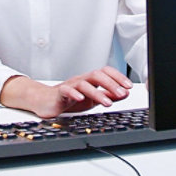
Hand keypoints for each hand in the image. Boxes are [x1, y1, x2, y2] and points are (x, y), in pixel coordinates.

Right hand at [0, 66, 132, 118]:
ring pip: (84, 84)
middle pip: (97, 75)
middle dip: (111, 83)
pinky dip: (74, 94)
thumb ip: (107, 96)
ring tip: (107, 103)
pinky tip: (81, 99)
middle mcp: (81, 80)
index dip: (118, 77)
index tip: (129, 86)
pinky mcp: (60, 93)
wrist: (46, 102)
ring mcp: (70, 85)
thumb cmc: (69, 99)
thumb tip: (124, 93)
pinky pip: (66, 91)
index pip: (105, 72)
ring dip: (97, 93)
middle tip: (121, 93)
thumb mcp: (92, 99)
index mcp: (90, 80)